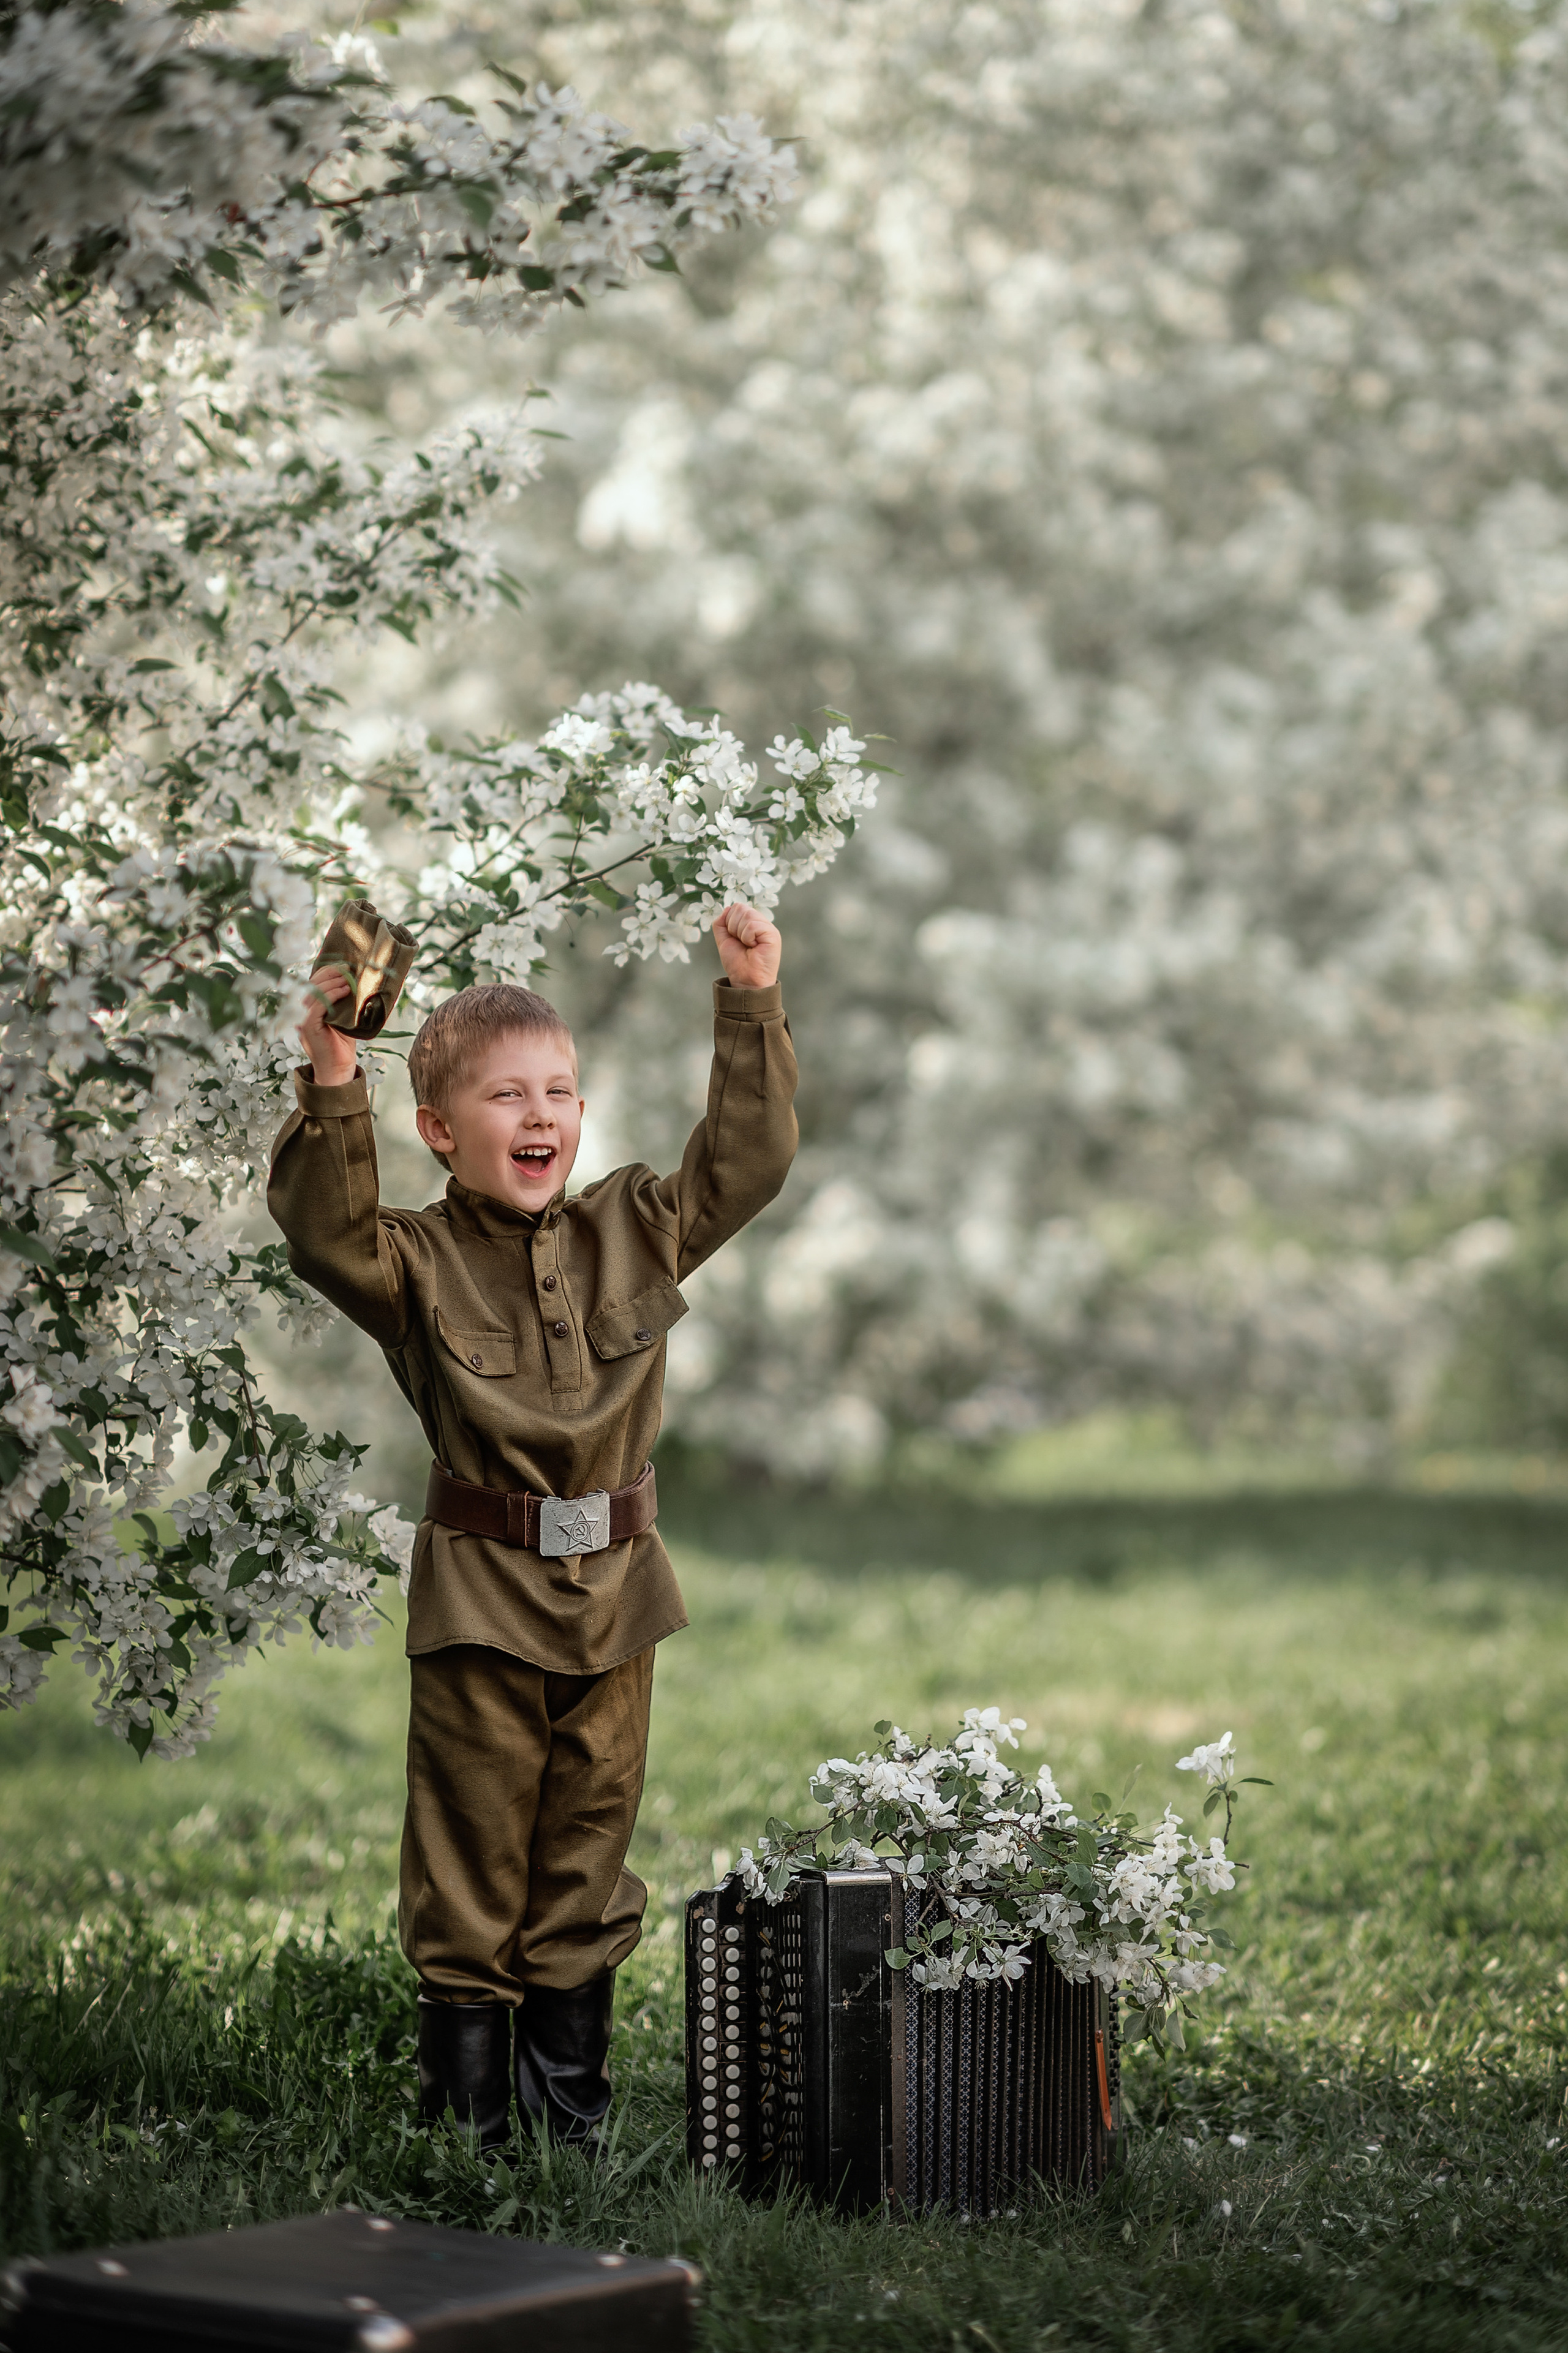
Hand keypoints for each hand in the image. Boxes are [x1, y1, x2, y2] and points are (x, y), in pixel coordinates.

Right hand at [297, 966, 359, 1085]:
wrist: (338, 1069)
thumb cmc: (342, 1045)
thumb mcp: (342, 1019)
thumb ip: (341, 1003)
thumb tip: (352, 981)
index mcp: (306, 1009)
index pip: (311, 984)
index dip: (325, 973)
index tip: (343, 967)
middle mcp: (300, 1013)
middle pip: (310, 985)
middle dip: (329, 974)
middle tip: (347, 970)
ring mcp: (302, 1020)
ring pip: (312, 993)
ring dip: (332, 983)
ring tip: (348, 980)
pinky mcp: (308, 1028)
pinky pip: (317, 1006)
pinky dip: (331, 996)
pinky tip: (344, 991)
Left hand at [712, 902, 781, 990]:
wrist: (745, 980)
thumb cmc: (737, 963)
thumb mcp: (724, 939)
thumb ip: (722, 923)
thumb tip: (727, 908)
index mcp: (752, 922)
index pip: (737, 907)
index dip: (729, 922)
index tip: (734, 938)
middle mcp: (761, 922)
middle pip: (741, 908)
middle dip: (733, 927)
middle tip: (741, 942)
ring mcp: (768, 928)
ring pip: (747, 915)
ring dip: (740, 933)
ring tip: (747, 945)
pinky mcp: (773, 934)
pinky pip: (752, 925)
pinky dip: (747, 937)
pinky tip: (753, 947)